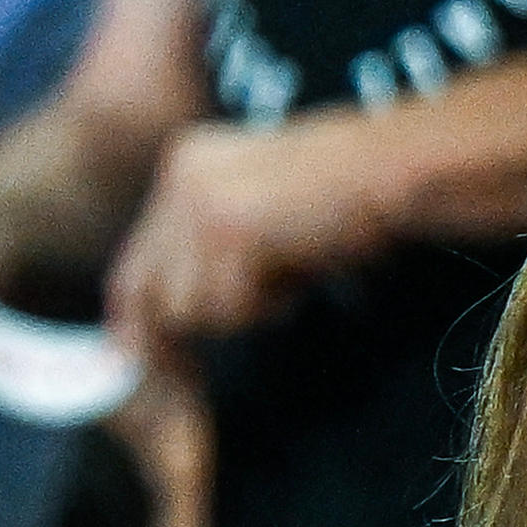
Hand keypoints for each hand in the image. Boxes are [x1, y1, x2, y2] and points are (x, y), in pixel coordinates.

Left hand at [104, 121, 371, 354]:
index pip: (136, 257)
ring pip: (188, 306)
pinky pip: (228, 306)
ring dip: (240, 310)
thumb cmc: (349, 197)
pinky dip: (268, 305)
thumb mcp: (263, 213)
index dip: (135, 313)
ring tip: (289, 277)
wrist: (393, 168)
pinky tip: (300, 270)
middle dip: (167, 334)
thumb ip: (215, 251)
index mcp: (185, 164)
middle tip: (192, 362)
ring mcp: (199, 203)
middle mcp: (179, 178)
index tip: (134, 356)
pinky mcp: (227, 230)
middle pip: (146, 287)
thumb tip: (176, 316)